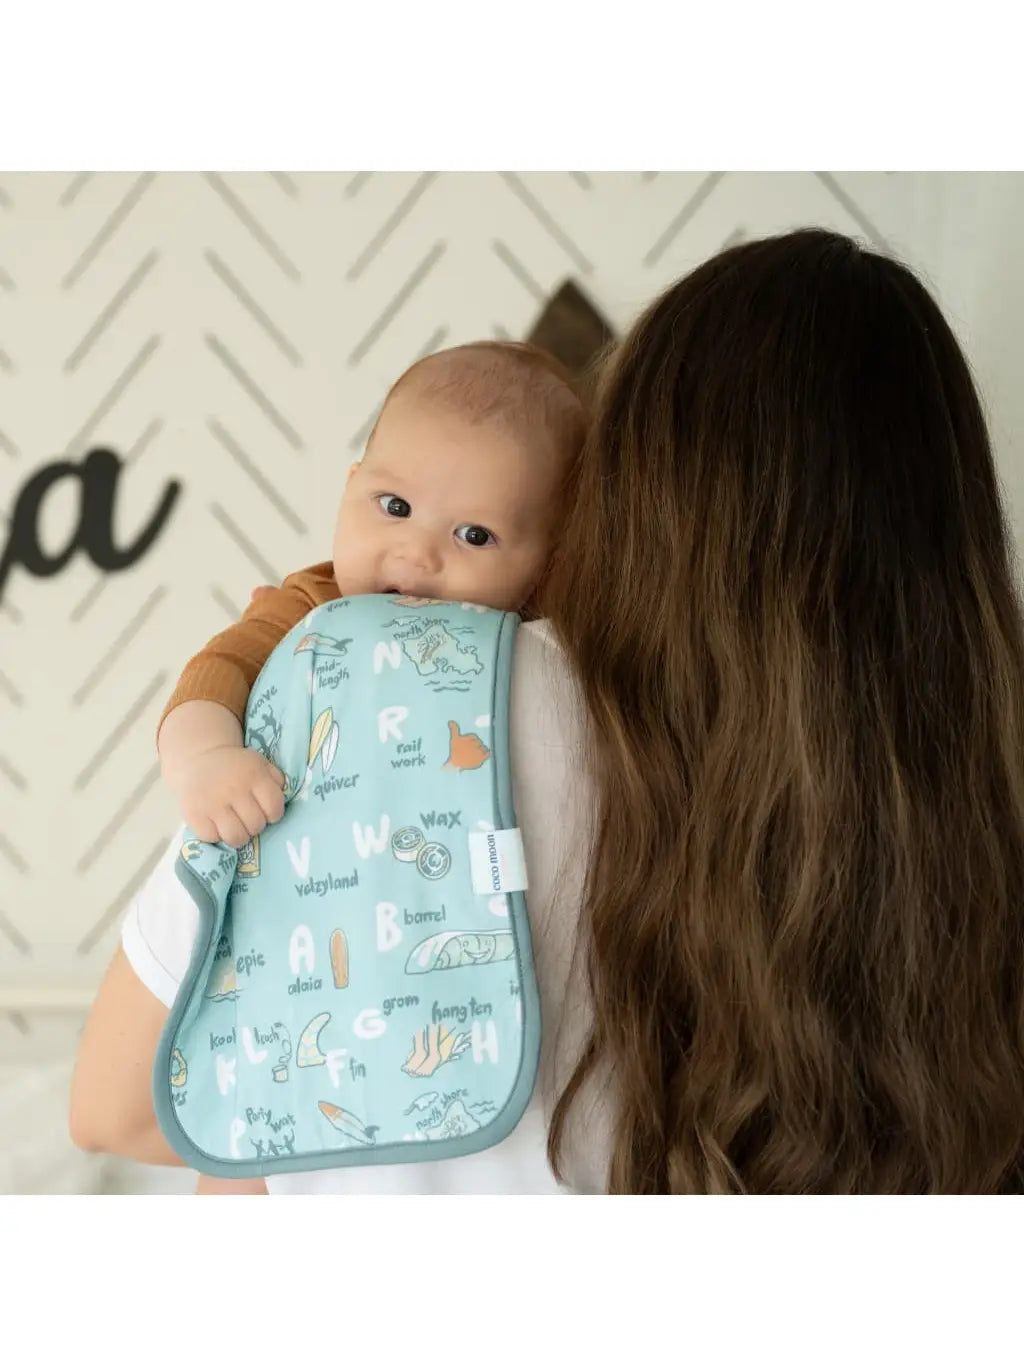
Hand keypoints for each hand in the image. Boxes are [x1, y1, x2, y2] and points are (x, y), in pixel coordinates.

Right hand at [165, 746, 285, 847]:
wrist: (199, 758)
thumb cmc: (236, 767)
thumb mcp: (260, 765)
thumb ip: (276, 780)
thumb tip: (284, 799)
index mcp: (254, 775)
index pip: (274, 809)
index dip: (273, 814)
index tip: (265, 811)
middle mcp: (233, 789)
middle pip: (256, 826)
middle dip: (255, 825)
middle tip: (247, 817)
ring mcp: (212, 803)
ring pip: (236, 837)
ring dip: (238, 835)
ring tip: (235, 825)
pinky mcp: (194, 814)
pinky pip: (212, 838)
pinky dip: (216, 835)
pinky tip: (216, 823)